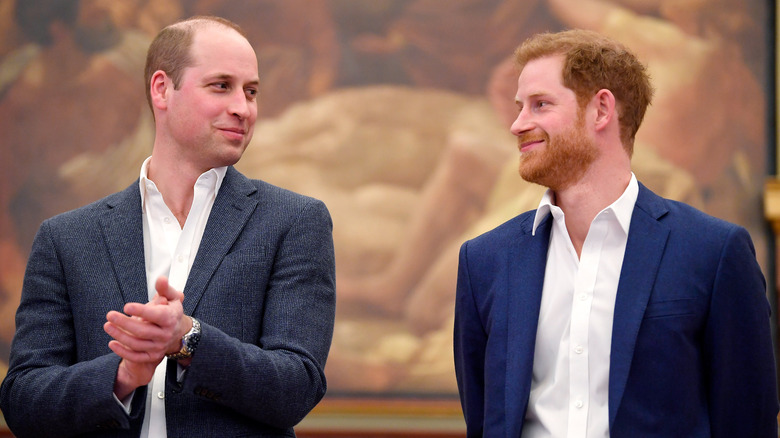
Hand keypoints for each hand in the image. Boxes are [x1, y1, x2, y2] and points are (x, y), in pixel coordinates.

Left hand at [104, 277, 189, 397]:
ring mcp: (159, 347)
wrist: (177, 332)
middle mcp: (165, 334)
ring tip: (107, 325)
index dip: (141, 311)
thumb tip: (161, 279)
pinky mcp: (152, 356)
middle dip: (124, 323)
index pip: (156, 315)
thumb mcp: (172, 298)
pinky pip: (136, 357)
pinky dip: (123, 352)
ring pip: (136, 344)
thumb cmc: (170, 311)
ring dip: (119, 335)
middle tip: (110, 315)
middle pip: (143, 331)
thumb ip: (164, 288)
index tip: (126, 306)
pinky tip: (112, 343)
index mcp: (170, 318)